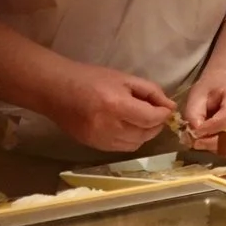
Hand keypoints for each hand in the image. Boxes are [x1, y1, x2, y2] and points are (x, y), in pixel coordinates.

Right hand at [49, 63, 174, 151]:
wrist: (56, 90)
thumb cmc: (91, 78)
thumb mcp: (123, 78)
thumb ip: (150, 92)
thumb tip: (169, 106)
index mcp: (116, 106)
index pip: (151, 119)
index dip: (164, 114)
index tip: (166, 108)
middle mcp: (109, 127)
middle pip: (146, 134)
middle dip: (156, 124)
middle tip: (154, 113)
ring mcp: (100, 140)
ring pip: (136, 144)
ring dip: (144, 133)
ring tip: (141, 120)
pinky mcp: (94, 147)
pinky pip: (122, 148)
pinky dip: (131, 139)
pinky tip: (127, 127)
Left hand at [184, 68, 225, 143]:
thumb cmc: (212, 88)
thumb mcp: (197, 94)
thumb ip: (193, 113)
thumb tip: (195, 134)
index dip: (213, 127)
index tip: (196, 133)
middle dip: (217, 141)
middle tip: (198, 143)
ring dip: (221, 147)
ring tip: (203, 143)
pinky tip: (212, 144)